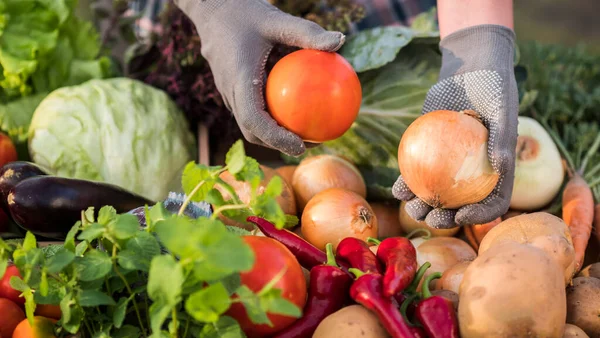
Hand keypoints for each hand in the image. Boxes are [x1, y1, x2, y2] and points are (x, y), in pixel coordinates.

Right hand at [174, 0, 344, 155]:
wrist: (209, 7)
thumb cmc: (244, 11)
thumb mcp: (277, 19)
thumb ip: (307, 32)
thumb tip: (340, 42)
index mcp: (239, 79)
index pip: (254, 120)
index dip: (275, 139)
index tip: (300, 147)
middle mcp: (230, 90)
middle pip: (251, 131)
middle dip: (278, 144)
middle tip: (309, 145)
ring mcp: (227, 91)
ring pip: (248, 123)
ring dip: (272, 135)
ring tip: (303, 134)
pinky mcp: (229, 87)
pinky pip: (249, 109)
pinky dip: (268, 119)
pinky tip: (292, 109)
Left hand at [393, 25, 518, 227]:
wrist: (469, 68)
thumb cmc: (493, 86)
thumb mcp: (502, 108)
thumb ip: (502, 138)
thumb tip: (501, 167)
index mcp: (496, 170)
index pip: (492, 201)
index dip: (479, 216)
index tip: (461, 216)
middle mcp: (473, 172)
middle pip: (460, 205)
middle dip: (445, 218)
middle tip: (431, 219)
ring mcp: (449, 164)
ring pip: (435, 192)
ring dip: (422, 206)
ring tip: (411, 208)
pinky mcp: (429, 152)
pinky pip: (417, 172)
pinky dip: (406, 183)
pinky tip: (397, 189)